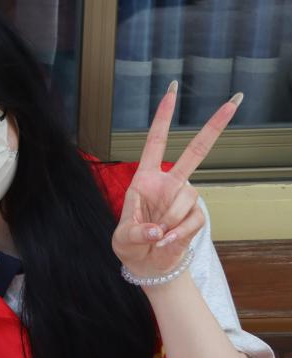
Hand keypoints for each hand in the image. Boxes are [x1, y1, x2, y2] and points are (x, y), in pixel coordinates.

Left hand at [112, 83, 240, 278]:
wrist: (147, 266)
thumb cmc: (130, 246)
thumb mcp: (122, 239)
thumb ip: (136, 231)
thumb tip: (156, 229)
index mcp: (144, 179)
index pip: (154, 142)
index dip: (162, 117)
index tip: (171, 91)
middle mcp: (168, 184)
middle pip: (196, 151)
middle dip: (215, 126)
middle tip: (235, 100)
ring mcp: (184, 199)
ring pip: (186, 199)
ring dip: (168, 221)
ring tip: (155, 236)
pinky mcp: (196, 216)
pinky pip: (192, 221)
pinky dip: (178, 235)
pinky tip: (166, 242)